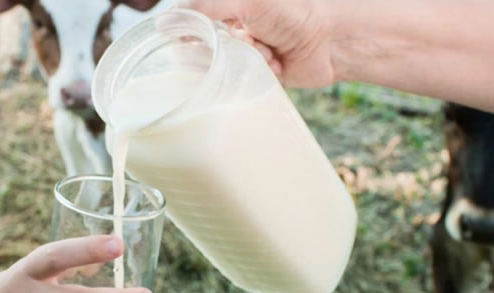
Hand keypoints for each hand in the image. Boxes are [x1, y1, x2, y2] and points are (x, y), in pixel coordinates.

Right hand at [179, 0, 333, 87]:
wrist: (330, 43)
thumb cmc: (292, 14)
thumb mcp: (244, 2)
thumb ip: (205, 7)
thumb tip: (164, 21)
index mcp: (228, 8)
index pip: (192, 22)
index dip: (191, 33)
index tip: (193, 40)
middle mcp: (233, 29)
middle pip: (206, 48)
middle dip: (228, 47)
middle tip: (250, 40)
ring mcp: (246, 53)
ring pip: (225, 68)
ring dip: (247, 61)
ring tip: (269, 51)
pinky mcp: (258, 75)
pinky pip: (243, 83)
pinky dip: (259, 75)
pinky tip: (277, 64)